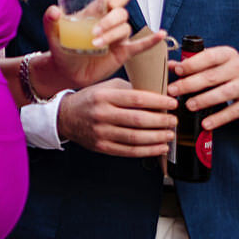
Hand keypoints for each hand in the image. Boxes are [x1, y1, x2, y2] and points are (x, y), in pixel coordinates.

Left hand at [42, 0, 149, 85]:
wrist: (65, 71)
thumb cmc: (61, 49)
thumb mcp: (53, 34)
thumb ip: (51, 21)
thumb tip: (54, 10)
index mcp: (94, 13)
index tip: (110, 2)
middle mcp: (108, 23)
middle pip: (121, 13)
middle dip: (109, 21)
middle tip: (94, 32)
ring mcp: (117, 38)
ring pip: (125, 29)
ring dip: (112, 35)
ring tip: (95, 45)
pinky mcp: (122, 52)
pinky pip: (140, 45)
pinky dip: (151, 40)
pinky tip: (161, 35)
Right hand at [56, 82, 176, 157]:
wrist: (65, 117)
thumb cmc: (90, 101)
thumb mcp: (106, 87)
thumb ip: (129, 90)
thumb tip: (157, 96)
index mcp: (103, 96)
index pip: (136, 99)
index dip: (158, 101)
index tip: (172, 103)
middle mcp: (101, 114)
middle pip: (138, 119)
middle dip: (162, 121)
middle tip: (173, 120)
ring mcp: (101, 132)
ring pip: (136, 137)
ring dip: (158, 137)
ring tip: (169, 134)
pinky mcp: (102, 146)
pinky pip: (129, 151)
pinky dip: (148, 150)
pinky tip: (159, 147)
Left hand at [170, 45, 238, 130]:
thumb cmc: (227, 70)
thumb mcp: (213, 62)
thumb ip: (192, 63)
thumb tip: (170, 66)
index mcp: (227, 54)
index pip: (209, 57)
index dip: (192, 64)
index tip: (177, 71)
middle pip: (212, 77)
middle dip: (190, 84)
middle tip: (173, 91)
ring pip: (224, 93)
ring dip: (204, 100)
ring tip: (189, 106)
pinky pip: (235, 111)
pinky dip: (220, 118)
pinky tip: (206, 123)